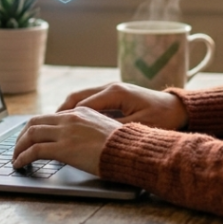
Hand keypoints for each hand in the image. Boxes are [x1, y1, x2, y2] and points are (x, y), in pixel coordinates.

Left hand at [12, 108, 120, 174]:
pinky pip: (34, 151)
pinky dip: (23, 157)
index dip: (37, 128)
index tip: (32, 137)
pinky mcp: (62, 148)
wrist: (130, 150)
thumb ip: (90, 130)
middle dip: (23, 135)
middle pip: (35, 122)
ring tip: (16, 158)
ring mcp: (65, 132)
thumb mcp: (106, 129)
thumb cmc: (123, 144)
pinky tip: (20, 164)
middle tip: (18, 147)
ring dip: (19, 147)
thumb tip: (82, 141)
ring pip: (31, 134)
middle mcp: (70, 118)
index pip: (51, 116)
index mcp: (81, 112)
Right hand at [58, 82, 188, 130]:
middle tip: (44, 128)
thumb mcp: (139, 126)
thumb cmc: (162, 117)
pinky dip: (77, 111)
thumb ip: (115, 129)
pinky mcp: (114, 97)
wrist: (178, 108)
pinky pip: (89, 102)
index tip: (51, 130)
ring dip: (67, 111)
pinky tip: (71, 125)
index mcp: (114, 93)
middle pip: (76, 97)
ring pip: (81, 98)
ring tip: (53, 127)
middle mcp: (109, 88)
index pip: (82, 104)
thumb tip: (93, 135)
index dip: (65, 117)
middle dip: (60, 113)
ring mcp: (111, 90)